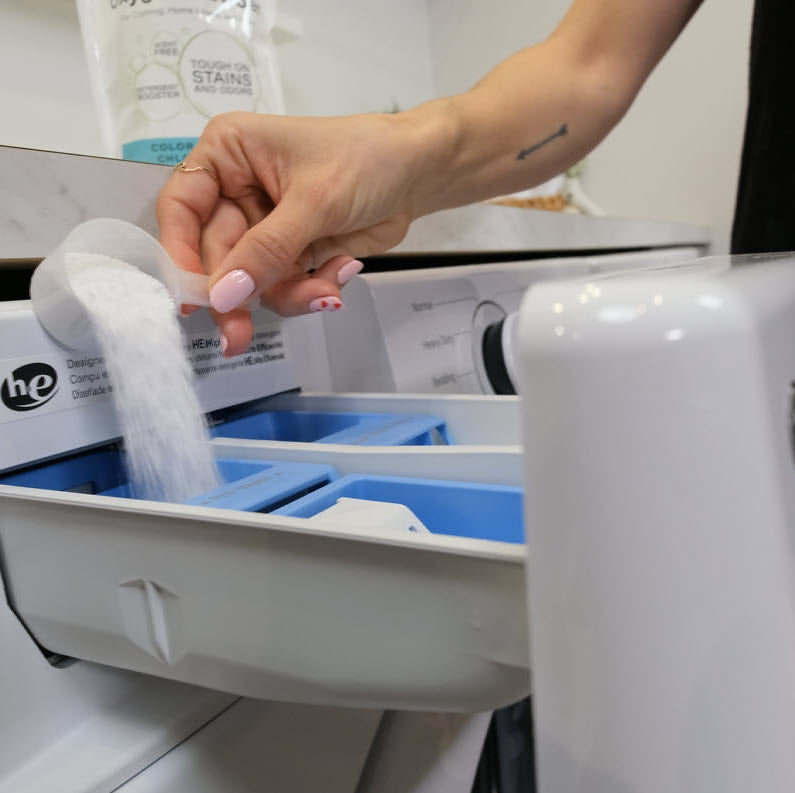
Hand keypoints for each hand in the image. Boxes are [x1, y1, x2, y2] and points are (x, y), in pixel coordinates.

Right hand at [156, 109, 447, 354]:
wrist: (418, 172)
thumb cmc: (366, 161)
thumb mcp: (314, 201)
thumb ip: (266, 250)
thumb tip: (222, 296)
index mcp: (227, 155)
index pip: (181, 207)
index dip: (179, 254)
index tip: (190, 299)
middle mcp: (236, 191)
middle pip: (215, 257)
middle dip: (237, 296)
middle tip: (237, 339)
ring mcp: (263, 227)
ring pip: (250, 281)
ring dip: (286, 296)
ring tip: (326, 292)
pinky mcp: (290, 253)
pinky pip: (283, 288)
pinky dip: (310, 291)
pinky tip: (342, 271)